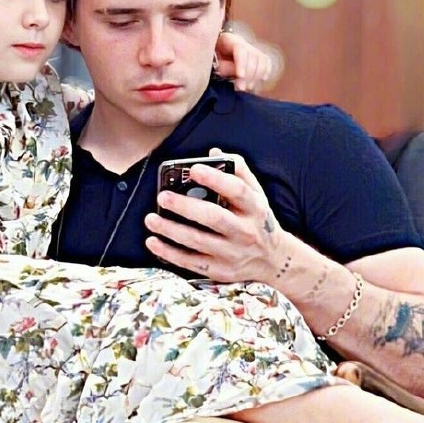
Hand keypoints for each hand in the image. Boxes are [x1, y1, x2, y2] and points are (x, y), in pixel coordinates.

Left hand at [145, 148, 285, 281]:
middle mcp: (245, 232)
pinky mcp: (219, 270)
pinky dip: (169, 253)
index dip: (215, 179)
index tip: (194, 169)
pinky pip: (190, 262)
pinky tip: (153, 242)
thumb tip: (214, 152)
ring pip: (198, 241)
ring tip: (151, 219)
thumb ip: (239, 172)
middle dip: (185, 207)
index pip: (237, 191)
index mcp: (254, 208)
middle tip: (163, 197)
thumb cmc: (257, 221)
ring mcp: (232, 254)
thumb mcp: (257, 195)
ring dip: (171, 230)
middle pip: (214, 218)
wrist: (272, 260)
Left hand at [214, 29, 283, 92]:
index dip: (242, 62)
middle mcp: (241, 42)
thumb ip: (225, 67)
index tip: (240, 76)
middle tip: (241, 88)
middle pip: (252, 54)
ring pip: (261, 58)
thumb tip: (238, 74)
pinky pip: (266, 61)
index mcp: (228, 40)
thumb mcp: (212, 64)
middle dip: (249, 74)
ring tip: (248, 88)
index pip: (239, 48)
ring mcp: (250, 48)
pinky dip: (265, 71)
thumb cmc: (210, 62)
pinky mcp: (256, 56)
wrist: (214, 59)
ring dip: (257, 75)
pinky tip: (261, 80)